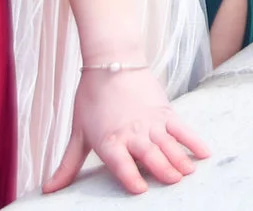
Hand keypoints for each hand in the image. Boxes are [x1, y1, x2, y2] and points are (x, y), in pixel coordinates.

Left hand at [45, 65, 209, 192]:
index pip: (121, 164)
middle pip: (150, 155)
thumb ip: (67, 165)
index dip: (130, 177)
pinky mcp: (164, 111)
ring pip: (168, 143)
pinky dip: (193, 141)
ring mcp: (150, 121)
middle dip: (163, 170)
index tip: (140, 191)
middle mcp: (131, 132)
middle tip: (174, 183)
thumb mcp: (77, 133)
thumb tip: (48, 190)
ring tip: (188, 173)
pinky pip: (182, 128)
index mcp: (109, 140)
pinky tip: (203, 153)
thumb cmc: (91, 97)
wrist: (110, 61)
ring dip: (179, 159)